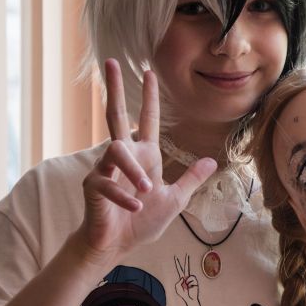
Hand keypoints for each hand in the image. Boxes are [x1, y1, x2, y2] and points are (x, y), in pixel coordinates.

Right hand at [75, 60, 216, 262]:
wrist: (116, 245)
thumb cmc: (141, 222)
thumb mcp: (175, 199)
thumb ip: (191, 179)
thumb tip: (212, 161)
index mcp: (143, 156)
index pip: (146, 119)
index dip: (149, 97)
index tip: (149, 72)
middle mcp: (122, 156)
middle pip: (114, 114)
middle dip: (113, 88)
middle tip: (110, 61)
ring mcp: (105, 169)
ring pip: (116, 152)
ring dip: (133, 171)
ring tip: (147, 191)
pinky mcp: (93, 186)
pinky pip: (108, 184)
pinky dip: (125, 197)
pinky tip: (136, 207)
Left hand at [173, 254, 199, 303]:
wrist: (190, 299)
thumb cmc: (184, 294)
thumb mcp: (177, 288)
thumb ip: (178, 282)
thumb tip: (183, 278)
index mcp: (182, 278)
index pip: (179, 269)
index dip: (177, 264)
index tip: (176, 257)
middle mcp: (187, 277)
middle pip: (186, 267)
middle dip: (187, 261)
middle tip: (187, 254)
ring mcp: (192, 279)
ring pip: (188, 277)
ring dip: (186, 284)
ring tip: (187, 288)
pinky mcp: (196, 281)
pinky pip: (191, 280)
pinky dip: (190, 284)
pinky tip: (191, 287)